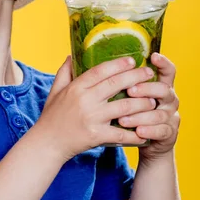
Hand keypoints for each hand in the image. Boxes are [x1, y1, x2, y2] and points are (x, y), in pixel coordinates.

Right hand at [37, 55, 155, 161]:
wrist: (47, 143)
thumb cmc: (51, 117)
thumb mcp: (54, 92)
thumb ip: (64, 72)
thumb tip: (71, 55)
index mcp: (75, 88)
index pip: (99, 71)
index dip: (117, 64)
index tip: (132, 60)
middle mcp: (84, 100)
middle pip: (116, 84)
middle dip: (136, 77)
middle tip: (149, 73)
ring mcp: (92, 118)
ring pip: (125, 107)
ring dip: (142, 103)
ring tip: (152, 100)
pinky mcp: (97, 136)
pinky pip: (122, 134)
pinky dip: (136, 134)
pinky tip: (146, 131)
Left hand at [117, 53, 179, 161]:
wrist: (143, 139)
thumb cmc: (129, 112)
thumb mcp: (124, 95)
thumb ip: (117, 81)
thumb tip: (94, 64)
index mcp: (159, 86)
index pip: (167, 71)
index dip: (163, 63)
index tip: (152, 56)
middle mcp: (168, 99)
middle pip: (163, 90)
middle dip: (146, 89)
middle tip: (130, 90)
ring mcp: (170, 116)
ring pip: (159, 113)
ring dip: (140, 115)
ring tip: (122, 118)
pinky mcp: (169, 133)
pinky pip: (161, 131)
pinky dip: (149, 131)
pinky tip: (138, 131)